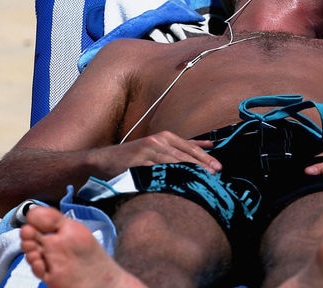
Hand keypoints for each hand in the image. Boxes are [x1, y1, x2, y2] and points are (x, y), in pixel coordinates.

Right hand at [90, 131, 221, 177]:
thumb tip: (209, 146)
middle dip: (201, 166)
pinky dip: (168, 179)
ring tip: (202, 182)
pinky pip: (156, 172)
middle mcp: (157, 141)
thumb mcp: (158, 146)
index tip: (219, 168)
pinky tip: (179, 186)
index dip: (205, 158)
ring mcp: (147, 151)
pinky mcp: (137, 163)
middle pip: (184, 155)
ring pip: (173, 164)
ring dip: (189, 173)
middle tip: (215, 176)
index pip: (190, 147)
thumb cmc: (134, 156)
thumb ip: (182, 146)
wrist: (103, 161)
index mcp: (165, 136)